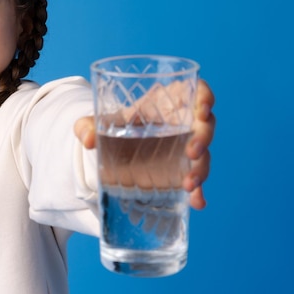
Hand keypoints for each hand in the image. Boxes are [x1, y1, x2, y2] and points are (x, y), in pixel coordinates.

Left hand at [74, 79, 215, 209]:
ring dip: (201, 168)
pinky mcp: (181, 169)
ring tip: (189, 184)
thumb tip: (88, 139)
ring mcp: (184, 147)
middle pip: (205, 125)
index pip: (194, 91)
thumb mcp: (98, 122)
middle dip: (203, 138)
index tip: (203, 108)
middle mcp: (182, 123)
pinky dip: (199, 192)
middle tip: (192, 152)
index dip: (205, 97)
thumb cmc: (113, 125)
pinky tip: (197, 202)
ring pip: (203, 154)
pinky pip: (195, 179)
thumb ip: (88, 125)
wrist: (112, 148)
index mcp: (166, 102)